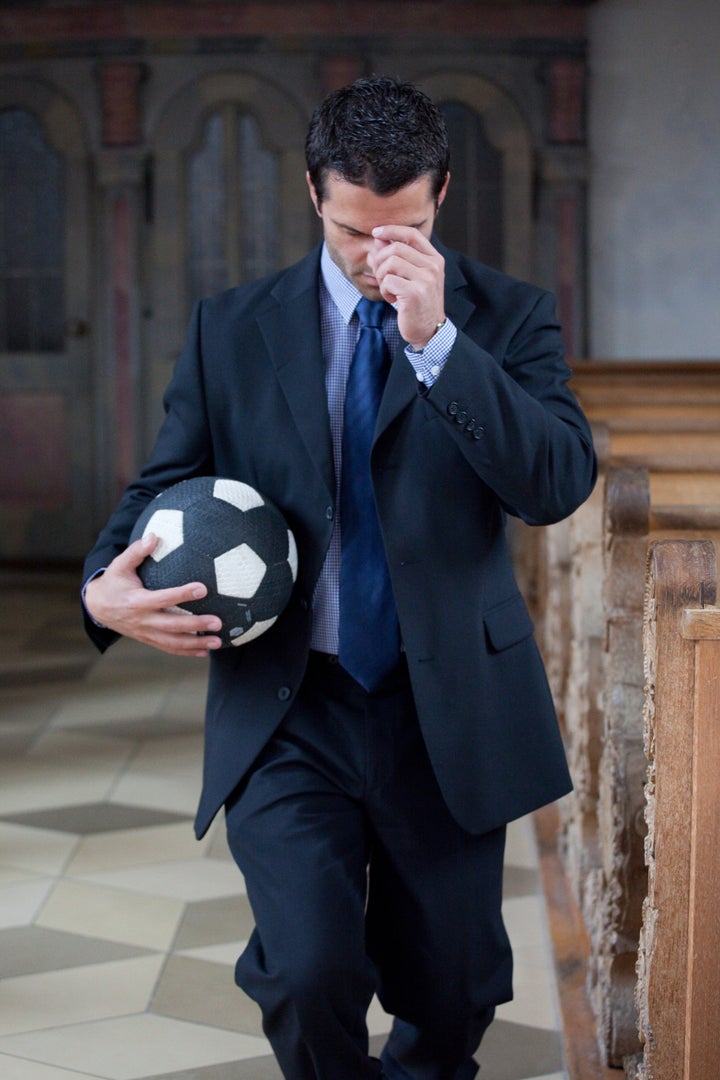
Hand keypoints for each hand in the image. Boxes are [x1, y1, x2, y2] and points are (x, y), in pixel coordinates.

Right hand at [84, 534, 222, 657]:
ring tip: (217, 642)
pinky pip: (168, 648)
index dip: (183, 594)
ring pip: (173, 642)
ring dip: (196, 644)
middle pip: (172, 625)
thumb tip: (154, 535)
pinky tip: (204, 652)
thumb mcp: (119, 565)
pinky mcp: (148, 639)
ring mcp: (145, 633)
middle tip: (218, 622)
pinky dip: (187, 652)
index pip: (163, 598)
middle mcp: (142, 620)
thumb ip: (136, 551)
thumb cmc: (113, 582)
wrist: (97, 608)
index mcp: (137, 601)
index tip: (203, 588)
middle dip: (196, 625)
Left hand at [367, 225, 445, 348]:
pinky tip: (393, 299)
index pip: (412, 234)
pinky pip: (388, 281)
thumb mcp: (409, 277)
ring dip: (382, 276)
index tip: (376, 233)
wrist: (429, 331)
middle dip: (380, 260)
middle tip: (381, 276)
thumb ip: (396, 257)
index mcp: (435, 259)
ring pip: (390, 263)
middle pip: (396, 248)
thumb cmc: (417, 303)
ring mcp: (426, 279)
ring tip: (388, 289)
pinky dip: (384, 290)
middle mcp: (433, 266)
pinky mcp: (415, 293)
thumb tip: (378, 240)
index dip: (391, 230)